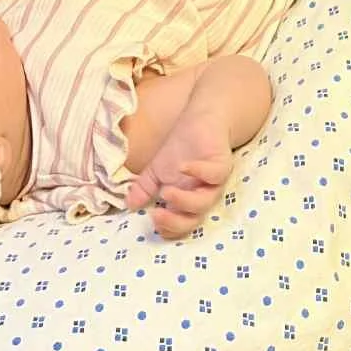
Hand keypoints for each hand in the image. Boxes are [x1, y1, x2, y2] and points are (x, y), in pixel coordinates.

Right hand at [124, 110, 233, 238]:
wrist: (200, 122)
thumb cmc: (179, 149)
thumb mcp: (155, 171)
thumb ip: (144, 188)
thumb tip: (128, 204)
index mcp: (187, 202)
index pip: (180, 225)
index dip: (167, 227)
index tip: (150, 218)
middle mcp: (202, 196)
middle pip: (194, 220)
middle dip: (175, 222)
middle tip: (156, 215)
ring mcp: (213, 182)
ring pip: (205, 202)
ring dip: (184, 201)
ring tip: (165, 192)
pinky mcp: (222, 164)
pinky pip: (215, 175)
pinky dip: (199, 172)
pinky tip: (183, 167)